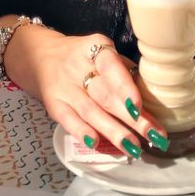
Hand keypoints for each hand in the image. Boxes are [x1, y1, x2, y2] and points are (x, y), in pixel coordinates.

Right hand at [5, 25, 168, 158]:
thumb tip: (154, 99)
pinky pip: (67, 120)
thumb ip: (124, 72)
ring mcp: (64, 86)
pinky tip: (97, 144)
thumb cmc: (85, 58)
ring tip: (134, 148)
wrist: (41, 56)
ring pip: (90, 111)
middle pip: (105, 94)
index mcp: (95, 47)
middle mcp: (77, 66)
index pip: (111, 66)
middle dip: (131, 118)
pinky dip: (81, 132)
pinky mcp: (53, 104)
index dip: (125, 87)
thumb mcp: (103, 53)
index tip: (139, 107)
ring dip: (113, 131)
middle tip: (154, 136)